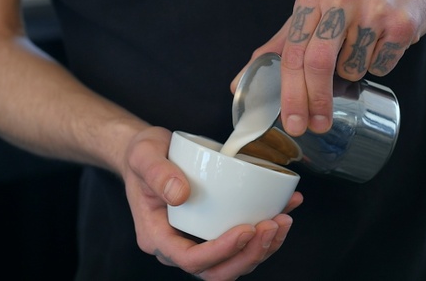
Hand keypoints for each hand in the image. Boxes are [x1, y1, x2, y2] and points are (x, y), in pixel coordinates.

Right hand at [122, 126, 302, 279]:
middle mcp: (176, 245)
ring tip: (283, 219)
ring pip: (232, 263)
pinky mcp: (210, 231)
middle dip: (250, 255)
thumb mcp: (143, 155)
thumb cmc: (143, 157)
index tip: (246, 228)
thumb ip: (158, 173)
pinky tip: (283, 209)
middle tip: (273, 224)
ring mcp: (194, 241)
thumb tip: (181, 194)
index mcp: (156, 235)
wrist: (146, 155)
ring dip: (262, 248)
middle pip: (217, 270)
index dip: (221, 251)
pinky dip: (264, 233)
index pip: (190, 259)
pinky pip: (239, 244)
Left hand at [239, 0, 425, 136]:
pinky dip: (377, 64)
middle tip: (315, 125)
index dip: (290, 93)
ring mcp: (373, 10)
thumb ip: (279, 45)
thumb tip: (241, 81)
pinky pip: (381, 67)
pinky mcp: (401, 24)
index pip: (292, 53)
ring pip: (352, 69)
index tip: (290, 120)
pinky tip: (380, 42)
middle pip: (318, 64)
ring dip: (352, 72)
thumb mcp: (312, 8)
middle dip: (315, 101)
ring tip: (360, 45)